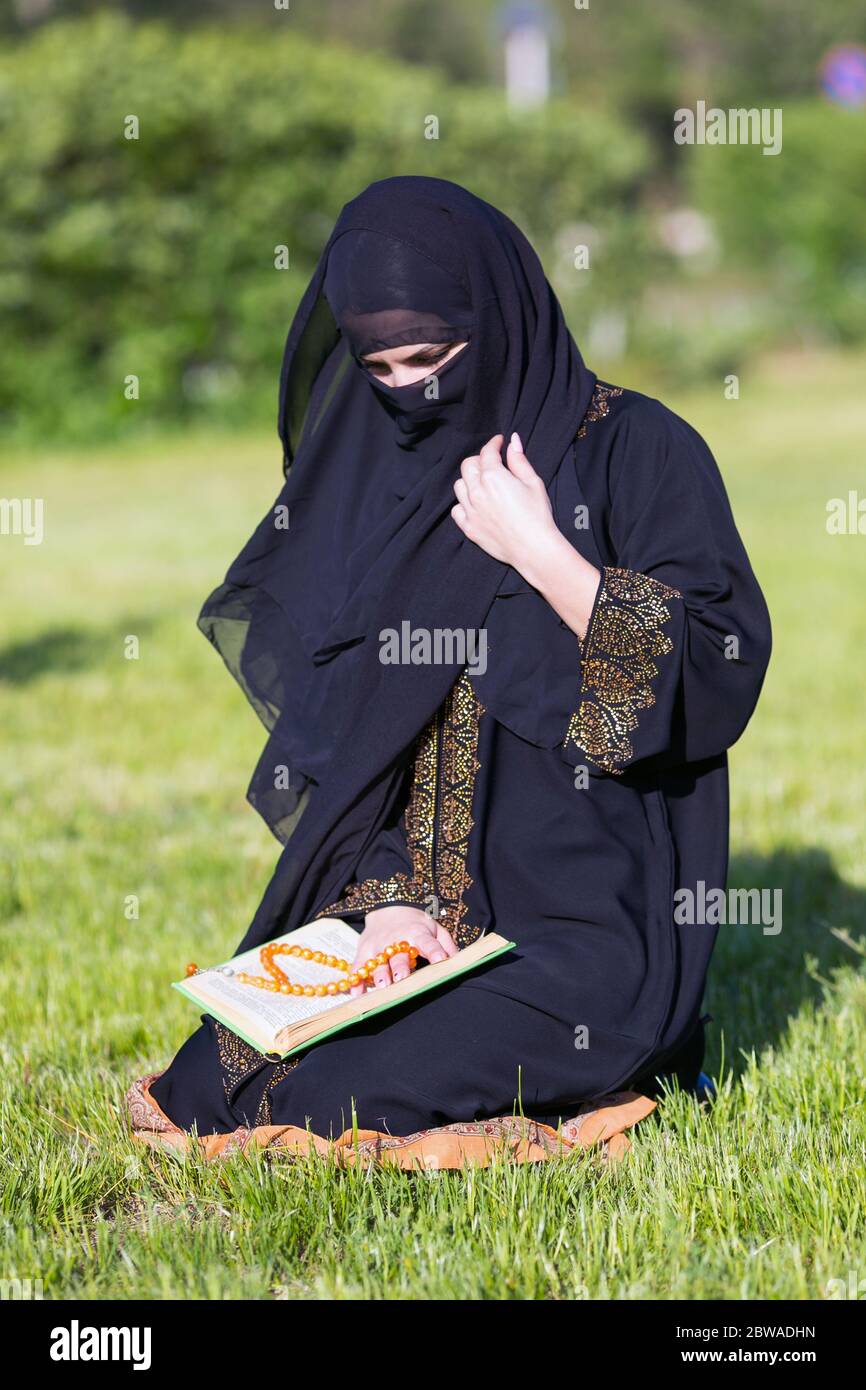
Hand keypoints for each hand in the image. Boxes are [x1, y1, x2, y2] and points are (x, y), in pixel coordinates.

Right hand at [350, 905, 457, 997]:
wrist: (390, 906)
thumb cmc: (416, 923)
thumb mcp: (435, 928)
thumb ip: (446, 944)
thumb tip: (459, 962)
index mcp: (417, 933)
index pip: (428, 943)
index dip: (435, 951)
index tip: (440, 960)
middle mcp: (396, 939)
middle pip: (398, 955)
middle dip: (400, 967)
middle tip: (401, 979)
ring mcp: (377, 945)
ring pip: (377, 962)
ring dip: (379, 974)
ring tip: (382, 986)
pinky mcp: (363, 950)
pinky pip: (358, 966)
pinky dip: (356, 979)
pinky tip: (357, 992)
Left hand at [451, 432, 558, 573]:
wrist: (534, 548)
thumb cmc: (537, 515)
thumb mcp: (533, 482)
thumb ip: (519, 460)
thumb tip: (512, 441)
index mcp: (493, 477)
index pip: (487, 452)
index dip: (493, 443)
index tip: (498, 442)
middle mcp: (477, 491)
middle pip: (468, 466)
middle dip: (479, 459)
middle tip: (491, 463)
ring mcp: (470, 511)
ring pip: (459, 486)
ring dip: (469, 480)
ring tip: (482, 483)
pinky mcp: (469, 528)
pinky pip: (456, 510)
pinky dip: (463, 504)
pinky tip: (474, 504)